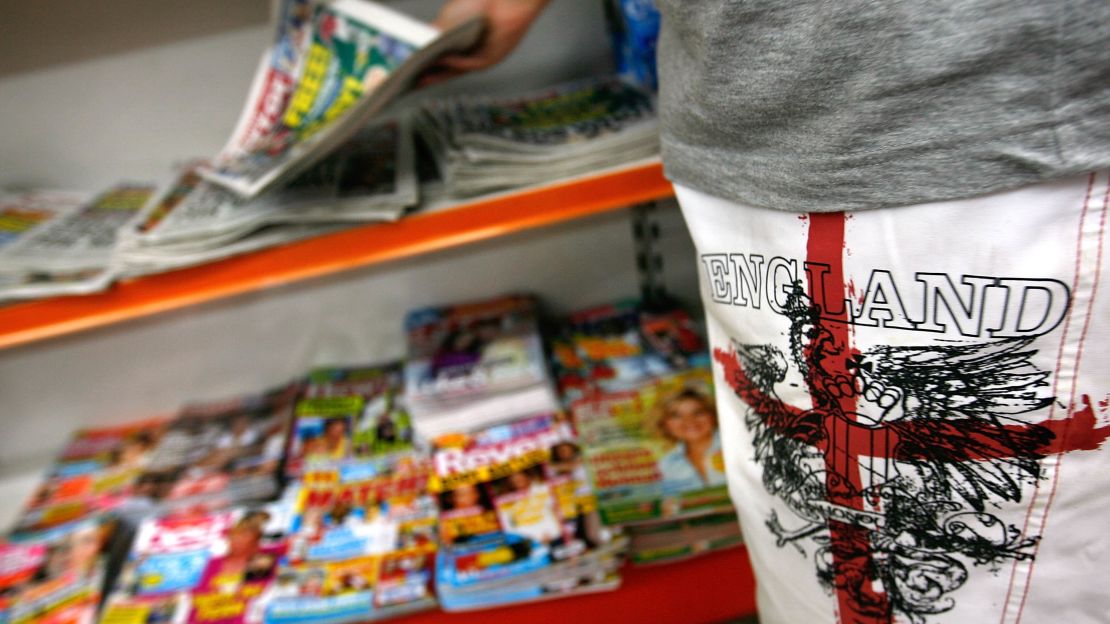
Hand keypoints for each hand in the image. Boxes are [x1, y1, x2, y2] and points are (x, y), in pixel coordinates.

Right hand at [421, 0, 550, 85]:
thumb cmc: (478, 3)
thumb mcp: (449, 18)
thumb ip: (435, 33)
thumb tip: (415, 48)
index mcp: (461, 48)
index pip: (440, 63)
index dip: (424, 69)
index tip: (407, 76)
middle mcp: (471, 57)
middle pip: (446, 72)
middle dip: (428, 78)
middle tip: (409, 84)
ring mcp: (480, 60)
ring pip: (456, 71)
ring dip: (438, 75)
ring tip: (418, 77)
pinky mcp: (491, 59)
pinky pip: (470, 64)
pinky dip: (455, 63)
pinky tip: (442, 60)